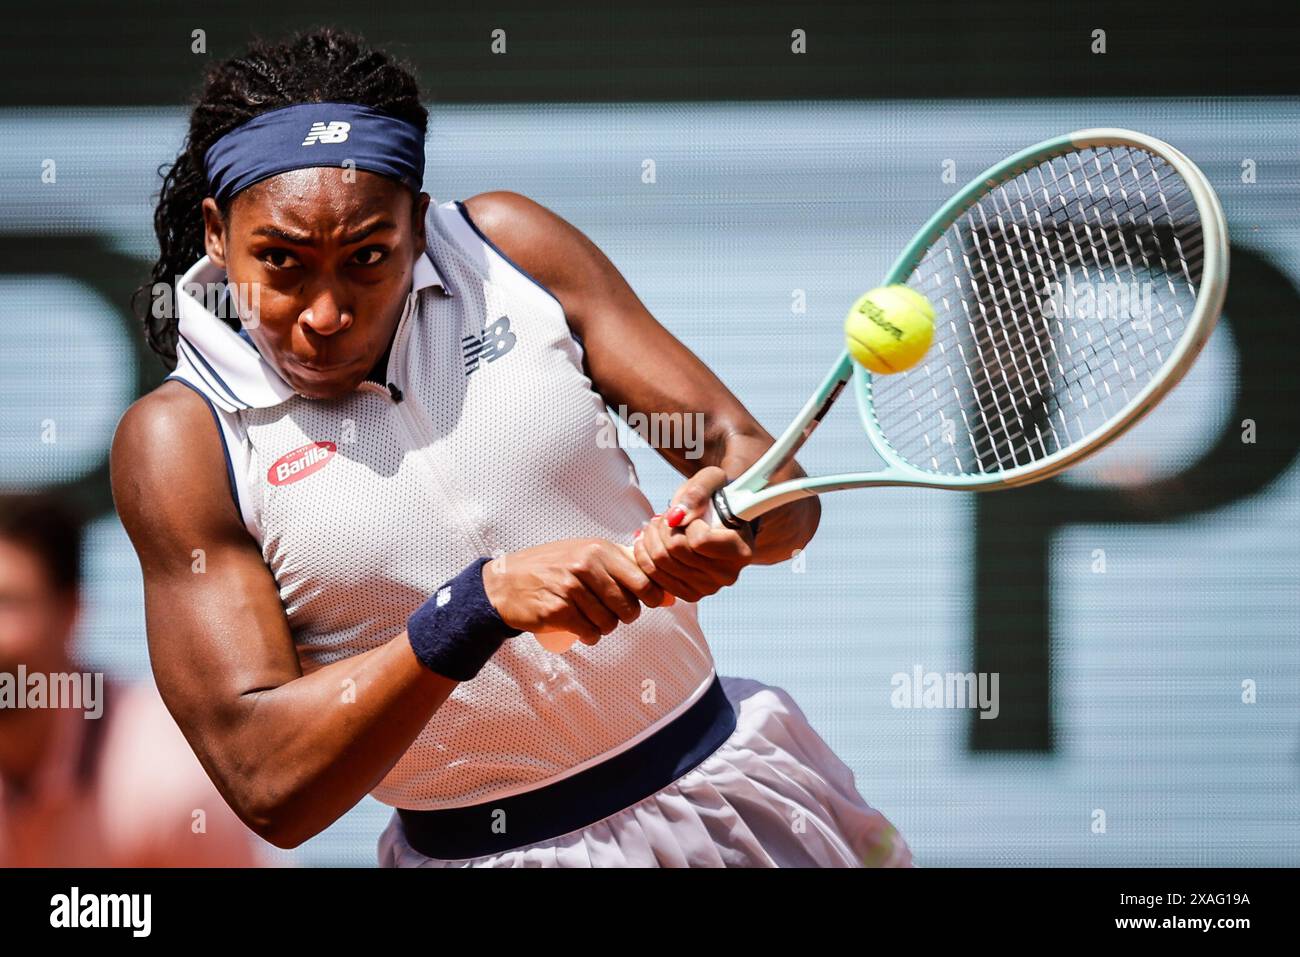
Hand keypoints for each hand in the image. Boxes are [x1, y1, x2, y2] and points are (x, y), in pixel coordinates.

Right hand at [482, 539, 671, 645]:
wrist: (505, 584)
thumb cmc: (552, 569)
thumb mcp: (586, 555)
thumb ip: (624, 567)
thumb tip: (670, 596)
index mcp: (598, 550)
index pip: (643, 580)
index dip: (651, 598)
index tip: (645, 603)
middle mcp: (586, 566)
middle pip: (629, 607)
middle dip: (625, 616)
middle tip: (610, 612)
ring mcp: (571, 589)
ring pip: (610, 623)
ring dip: (605, 628)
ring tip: (591, 618)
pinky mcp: (558, 611)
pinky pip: (590, 633)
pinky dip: (589, 636)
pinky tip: (581, 629)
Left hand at [632, 466, 755, 602]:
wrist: (717, 518)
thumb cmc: (716, 496)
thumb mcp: (711, 480)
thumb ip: (697, 493)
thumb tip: (676, 517)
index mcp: (740, 551)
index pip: (699, 540)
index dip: (688, 522)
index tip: (692, 514)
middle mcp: (727, 575)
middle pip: (676, 551)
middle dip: (662, 527)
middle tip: (663, 517)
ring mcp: (708, 588)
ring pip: (661, 563)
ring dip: (650, 538)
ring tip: (656, 525)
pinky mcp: (689, 594)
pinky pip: (654, 577)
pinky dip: (644, 556)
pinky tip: (648, 541)